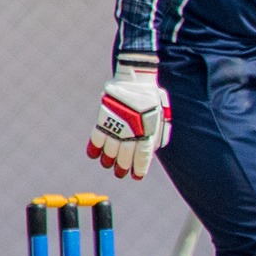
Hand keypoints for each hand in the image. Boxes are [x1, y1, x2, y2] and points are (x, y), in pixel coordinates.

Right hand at [87, 54, 171, 179]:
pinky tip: (94, 155)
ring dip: (108, 160)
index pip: (143, 155)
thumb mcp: (161, 117)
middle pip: (125, 155)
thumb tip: (151, 151)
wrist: (136, 79)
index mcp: (147, 130)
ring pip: (110, 149)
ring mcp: (117, 124)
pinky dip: (94, 147)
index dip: (139, 168)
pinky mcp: (104, 116)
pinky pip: (97, 136)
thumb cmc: (151, 99)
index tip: (136, 177)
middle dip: (122, 167)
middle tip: (120, 174)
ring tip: (108, 165)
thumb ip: (157, 134)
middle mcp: (132, 130)